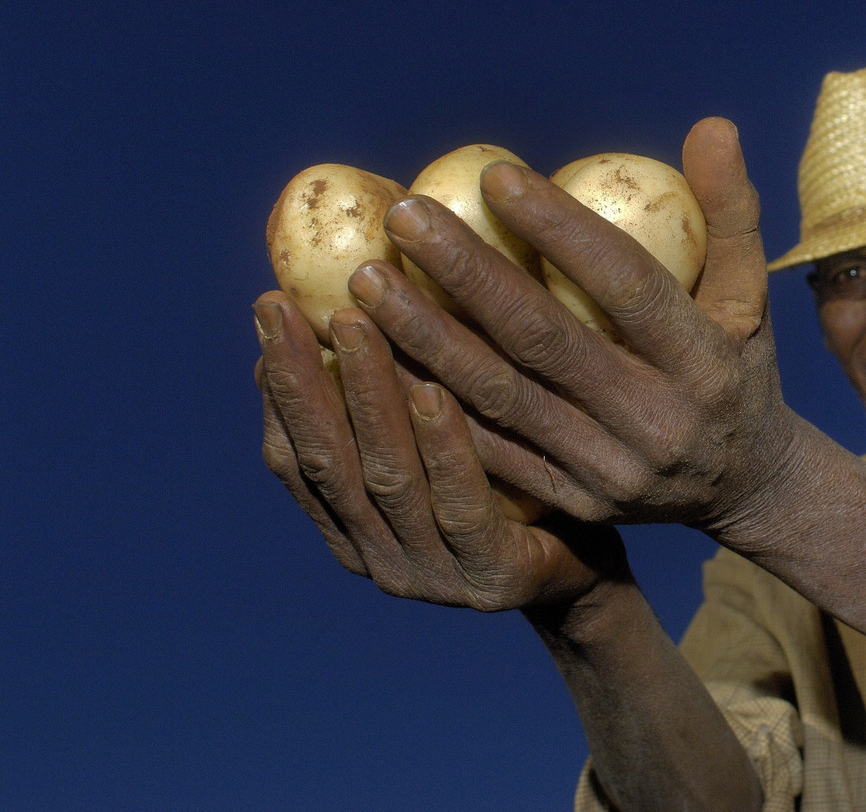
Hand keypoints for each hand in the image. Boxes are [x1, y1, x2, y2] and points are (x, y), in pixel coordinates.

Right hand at [254, 292, 624, 611]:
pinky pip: (463, 506)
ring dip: (368, 396)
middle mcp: (381, 559)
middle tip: (285, 306)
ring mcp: (436, 575)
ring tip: (357, 325)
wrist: (588, 575)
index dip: (278, 389)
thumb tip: (365, 294)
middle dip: (302, 380)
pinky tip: (437, 392)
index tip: (271, 313)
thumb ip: (397, 405)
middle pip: (328, 463)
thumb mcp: (443, 448)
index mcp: (355, 531)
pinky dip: (444, 447)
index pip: (295, 459)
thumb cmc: (510, 491)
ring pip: (389, 477)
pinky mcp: (495, 578)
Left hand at [343, 117, 799, 536]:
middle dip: (467, 275)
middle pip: (545, 340)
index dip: (561, 229)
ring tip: (366, 282)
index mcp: (703, 361)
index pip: (625, 286)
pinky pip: (486, 451)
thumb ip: (731, 213)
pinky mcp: (569, 500)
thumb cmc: (740, 367)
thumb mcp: (751, 295)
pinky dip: (427, 404)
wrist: (746, 487)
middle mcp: (654, 419)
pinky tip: (375, 360)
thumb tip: (711, 124)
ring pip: (501, 397)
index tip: (496, 175)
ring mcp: (606, 468)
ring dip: (427, 338)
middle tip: (405, 217)